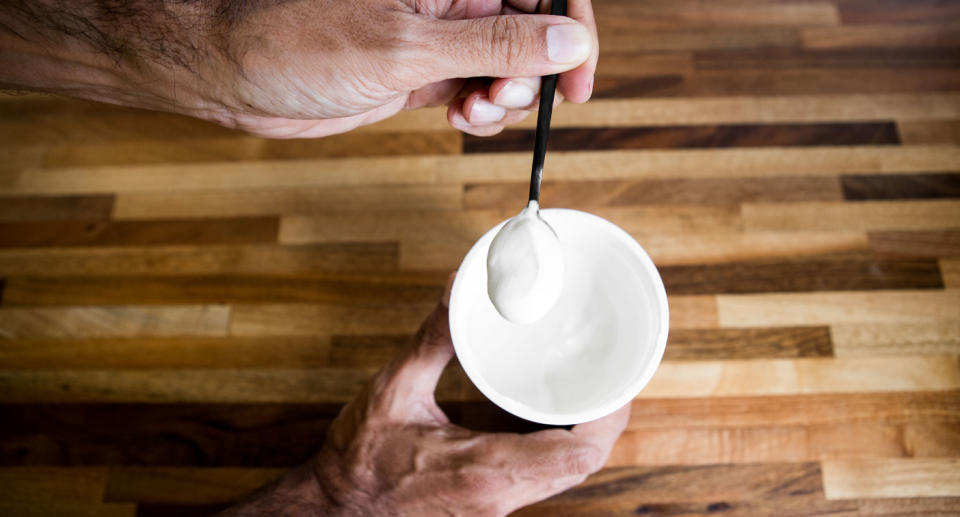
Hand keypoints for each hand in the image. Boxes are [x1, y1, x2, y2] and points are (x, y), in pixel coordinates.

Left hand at [0, 0, 597, 137]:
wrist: (234, 73)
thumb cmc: (296, 39)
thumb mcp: (407, 46)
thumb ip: (494, 42)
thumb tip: (566, 41)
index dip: (569, 23)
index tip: (577, 72)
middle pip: (528, 26)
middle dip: (532, 68)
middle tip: (503, 96)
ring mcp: (434, 34)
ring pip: (503, 64)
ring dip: (505, 95)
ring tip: (476, 112)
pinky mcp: (417, 71)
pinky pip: (472, 89)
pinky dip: (480, 111)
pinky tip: (463, 120)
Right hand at [221, 277, 629, 516]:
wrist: (337, 510)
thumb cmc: (359, 459)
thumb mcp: (393, 390)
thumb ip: (432, 339)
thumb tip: (457, 290)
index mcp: (484, 469)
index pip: (576, 457)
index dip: (608, 421)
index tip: (617, 383)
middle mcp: (500, 494)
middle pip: (581, 468)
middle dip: (605, 423)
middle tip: (609, 377)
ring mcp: (497, 504)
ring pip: (566, 476)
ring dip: (585, 436)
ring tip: (590, 390)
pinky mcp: (489, 503)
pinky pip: (544, 478)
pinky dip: (561, 447)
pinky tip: (552, 416)